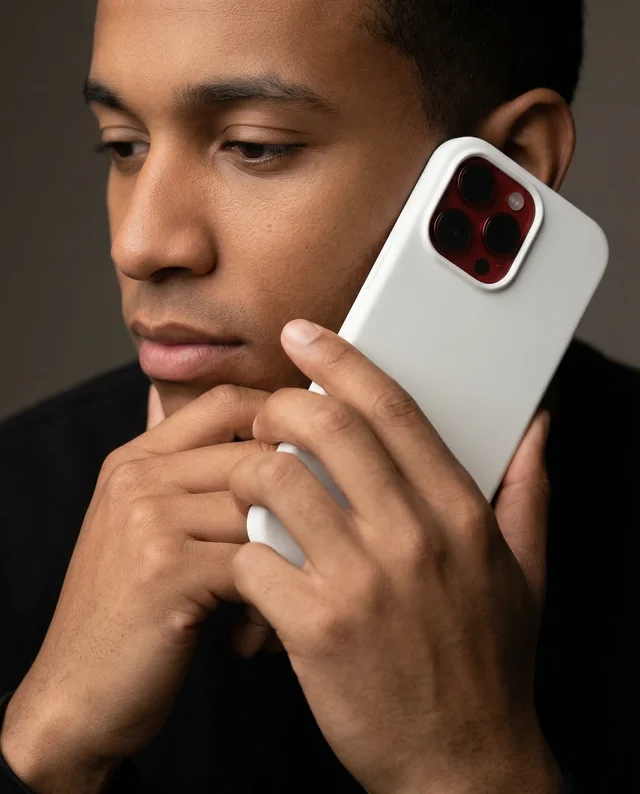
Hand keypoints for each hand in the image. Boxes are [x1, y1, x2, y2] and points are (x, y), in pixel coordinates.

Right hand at [1, 385, 272, 790]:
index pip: (226, 402)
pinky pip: (257, 559)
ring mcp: (148, 520)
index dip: (280, 421)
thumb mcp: (147, 531)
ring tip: (290, 593)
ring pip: (265, 505)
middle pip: (256, 452)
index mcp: (137, 460)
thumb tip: (261, 439)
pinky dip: (274, 596)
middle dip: (299, 499)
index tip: (312, 462)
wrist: (76, 696)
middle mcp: (138, 478)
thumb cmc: (131, 614)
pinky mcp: (165, 570)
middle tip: (317, 542)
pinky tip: (262, 631)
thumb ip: (192, 482)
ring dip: (291, 552)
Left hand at [229, 320, 560, 793]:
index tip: (307, 336)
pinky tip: (251, 559)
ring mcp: (362, 582)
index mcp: (459, 514)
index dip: (343, 361)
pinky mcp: (316, 628)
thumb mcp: (524, 571)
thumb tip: (536, 427)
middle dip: (282, 402)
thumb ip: (527, 489)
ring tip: (248, 481)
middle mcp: (412, 537)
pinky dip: (242, 548)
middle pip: (328, 428)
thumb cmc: (486, 664)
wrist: (461, 763)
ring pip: (277, 482)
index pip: (393, 408)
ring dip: (250, 470)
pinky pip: (254, 557)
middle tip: (266, 411)